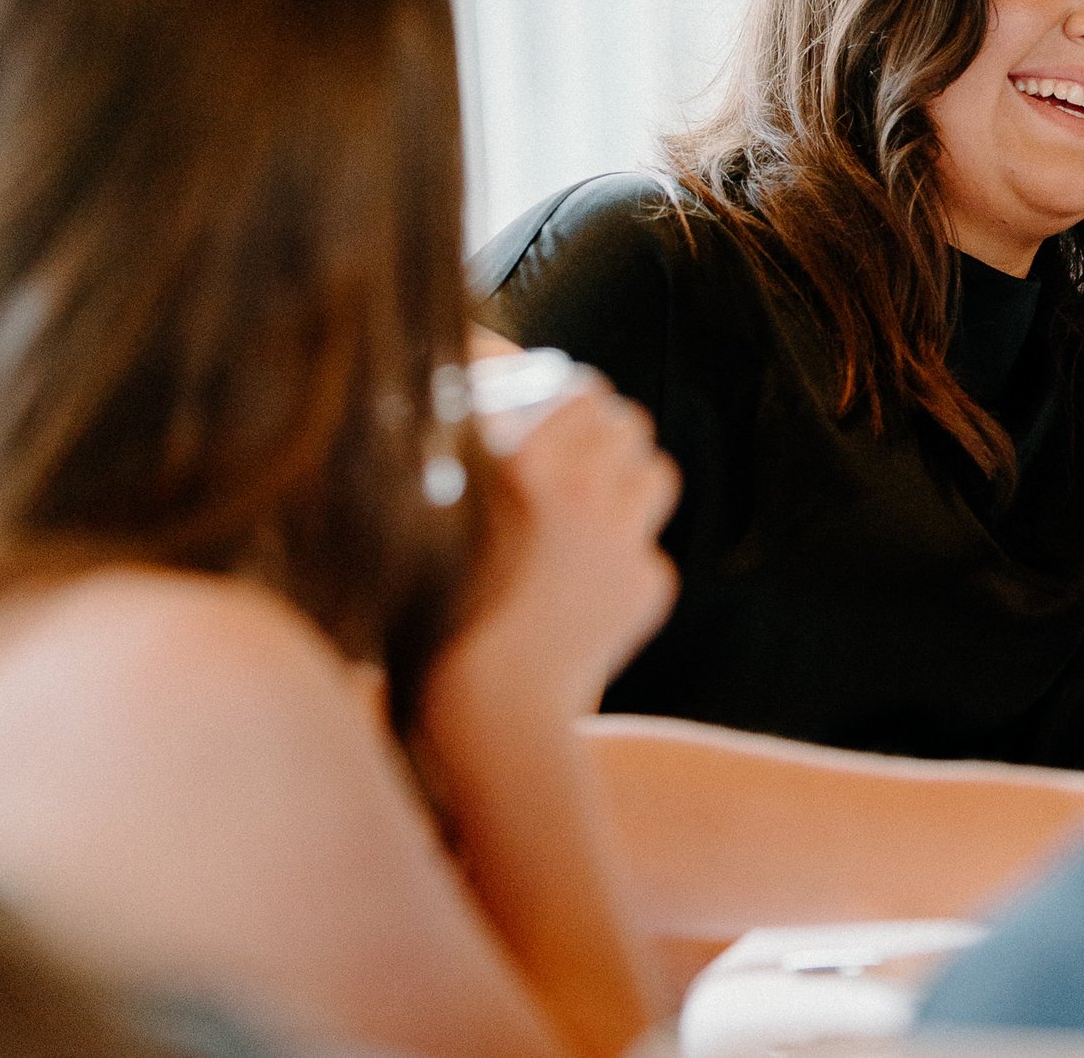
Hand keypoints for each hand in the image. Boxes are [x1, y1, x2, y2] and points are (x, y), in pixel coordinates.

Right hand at [454, 376, 678, 718]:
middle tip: (577, 454)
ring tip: (591, 507)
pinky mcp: (647, 586)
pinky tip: (583, 582)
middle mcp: (583, 492)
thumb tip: (477, 366)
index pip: (580, 387)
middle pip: (627, 424)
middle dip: (605, 432)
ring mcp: (622, 540)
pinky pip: (648, 546)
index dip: (571, 394)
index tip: (556, 405)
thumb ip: (460, 439)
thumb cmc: (428, 613)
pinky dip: (624, 554)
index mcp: (522, 463)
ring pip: (655, 473)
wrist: (484, 718)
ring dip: (628, 480)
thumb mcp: (428, 512)